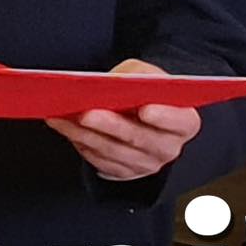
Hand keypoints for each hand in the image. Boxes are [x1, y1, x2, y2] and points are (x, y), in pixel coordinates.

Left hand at [45, 59, 201, 180]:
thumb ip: (135, 75)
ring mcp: (146, 164)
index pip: (179, 121)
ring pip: (113, 152)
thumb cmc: (143, 89)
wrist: (138, 110)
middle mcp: (168, 148)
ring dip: (84, 135)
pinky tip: (64, 128)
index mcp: (184, 122)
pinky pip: (100, 162)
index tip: (145, 109)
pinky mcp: (123, 172)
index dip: (164, 116)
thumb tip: (111, 83)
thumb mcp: (144, 73)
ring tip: (61, 118)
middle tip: (86, 113)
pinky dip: (80, 144)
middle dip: (110, 125)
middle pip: (139, 139)